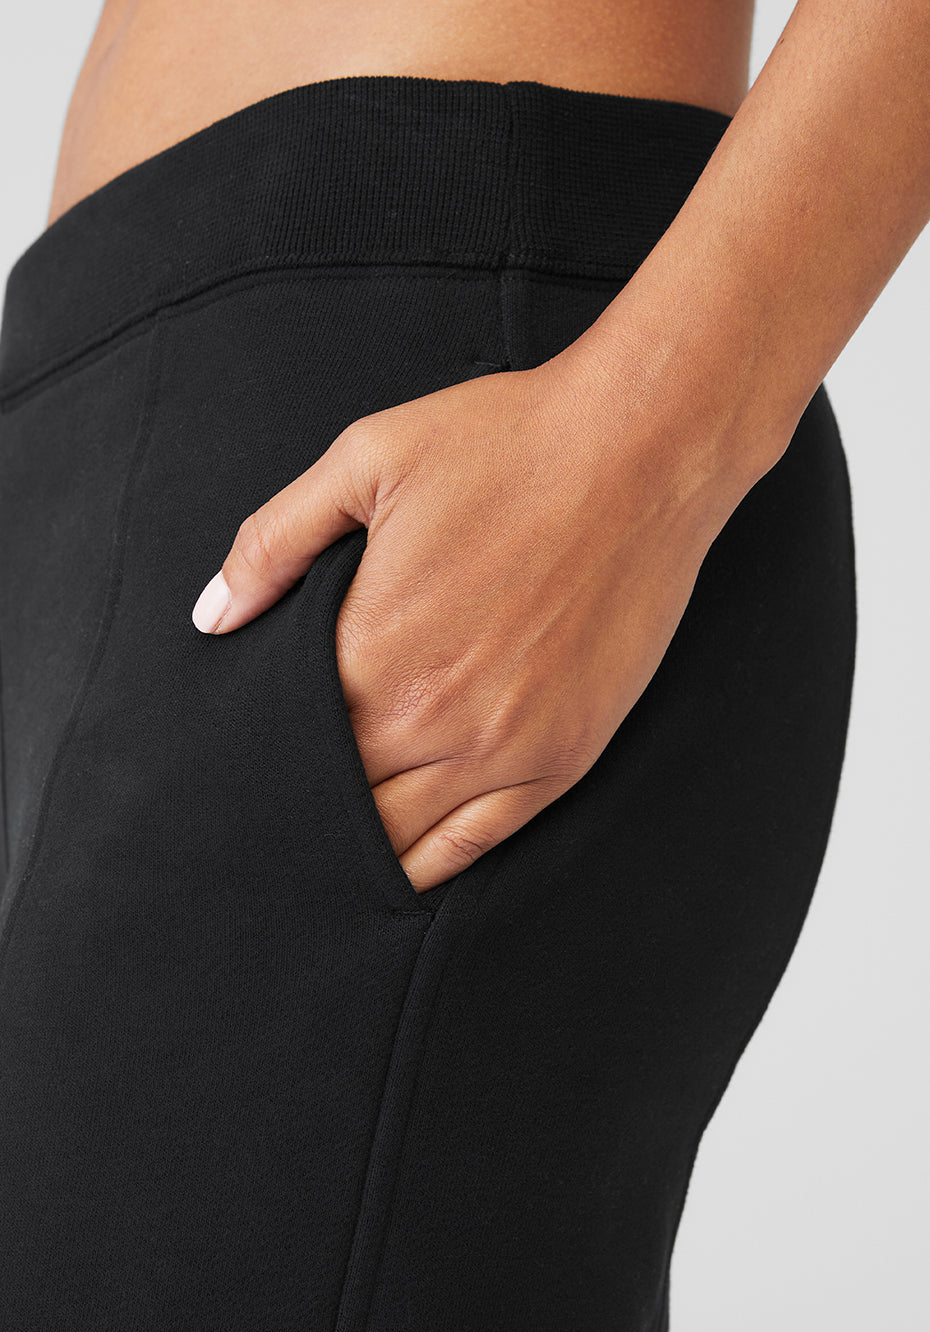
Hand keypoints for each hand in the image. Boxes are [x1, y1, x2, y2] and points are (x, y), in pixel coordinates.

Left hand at [189, 336, 742, 892]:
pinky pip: (479, 844)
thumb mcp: (365, 461)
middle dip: (305, 805)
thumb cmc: (504, 444)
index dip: (265, 755)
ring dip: (359, 847)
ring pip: (403, 840)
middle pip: (339, 800)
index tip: (243, 766)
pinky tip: (402, 872)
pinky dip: (432, 865)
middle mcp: (433, 718)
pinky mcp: (563, 758)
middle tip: (275, 814)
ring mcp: (504, 748)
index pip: (290, 741)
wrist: (641, 450)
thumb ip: (273, 542)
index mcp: (371, 650)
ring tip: (327, 852)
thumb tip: (212, 617)